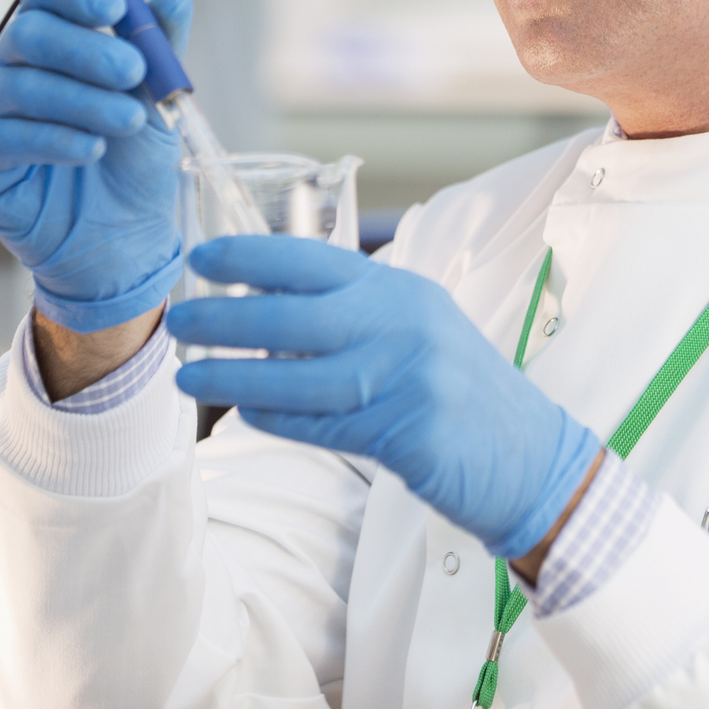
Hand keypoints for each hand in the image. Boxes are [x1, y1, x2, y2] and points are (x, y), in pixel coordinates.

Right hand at [0, 0, 191, 332]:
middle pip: (30, 33)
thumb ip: (161, 52)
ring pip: (21, 85)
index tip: (114, 9)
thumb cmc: (134, 164)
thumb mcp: (157, 103)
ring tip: (127, 123)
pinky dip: (52, 139)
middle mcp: (12, 66)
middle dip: (85, 50)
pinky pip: (4, 135)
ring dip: (81, 101)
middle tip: (132, 71)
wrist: (123, 241)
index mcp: (53, 39)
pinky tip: (91, 150)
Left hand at [168, 238, 602, 560]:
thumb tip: (267, 303)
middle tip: (178, 321)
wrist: (529, 454)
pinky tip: (247, 411)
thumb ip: (357, 312)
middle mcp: (403, 324)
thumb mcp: (418, 328)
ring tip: (189, 375)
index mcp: (402, 290)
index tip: (203, 256)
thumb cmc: (461, 390)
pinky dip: (275, 417)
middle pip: (293, 313)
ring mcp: (406, 378)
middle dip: (224, 316)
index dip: (250, 254)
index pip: (314, 258)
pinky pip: (317, 424)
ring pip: (295, 374)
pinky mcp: (404, 431)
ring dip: (233, 375)